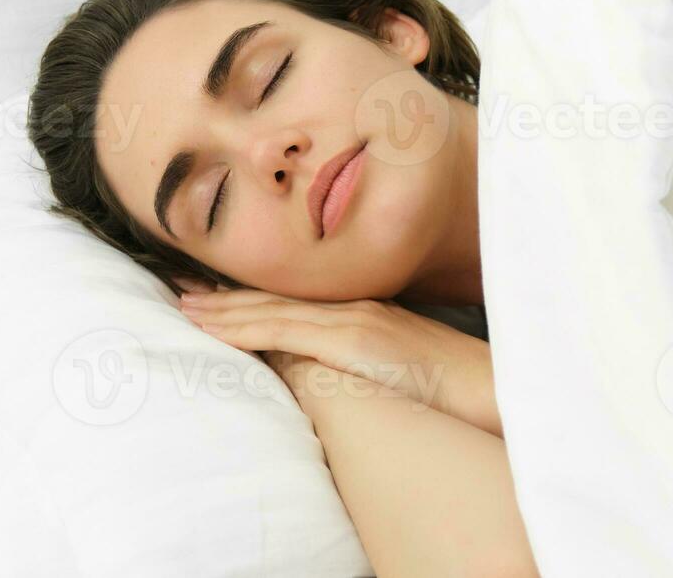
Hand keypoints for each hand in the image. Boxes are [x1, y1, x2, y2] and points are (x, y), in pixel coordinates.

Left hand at [177, 284, 500, 436]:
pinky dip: (243, 325)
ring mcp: (352, 318)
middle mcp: (355, 307)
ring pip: (272, 309)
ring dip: (223, 308)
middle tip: (181, 284)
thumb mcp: (405, 369)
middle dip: (228, 293)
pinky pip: (284, 329)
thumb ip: (371, 362)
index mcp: (367, 314)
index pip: (297, 302)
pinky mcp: (351, 336)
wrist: (491, 387)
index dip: (254, 296)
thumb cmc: (457, 388)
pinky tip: (211, 325)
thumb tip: (342, 379)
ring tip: (183, 303)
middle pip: (278, 297)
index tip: (217, 291)